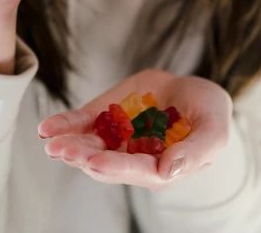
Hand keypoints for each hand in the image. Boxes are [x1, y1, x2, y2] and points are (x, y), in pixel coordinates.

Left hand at [37, 68, 232, 190]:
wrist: (194, 89)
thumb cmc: (209, 114)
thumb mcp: (213, 131)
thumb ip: (196, 152)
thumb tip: (169, 171)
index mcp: (160, 167)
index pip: (134, 170)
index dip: (114, 166)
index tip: (95, 161)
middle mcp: (132, 157)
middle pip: (103, 161)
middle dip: (82, 156)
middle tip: (62, 150)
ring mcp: (116, 137)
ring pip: (87, 145)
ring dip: (68, 144)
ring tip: (51, 141)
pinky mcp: (106, 116)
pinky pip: (81, 123)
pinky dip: (64, 124)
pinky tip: (47, 128)